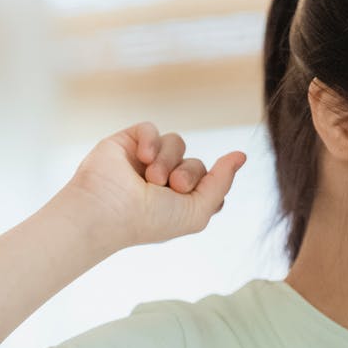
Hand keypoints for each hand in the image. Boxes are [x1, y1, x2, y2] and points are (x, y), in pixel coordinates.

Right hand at [55, 121, 245, 249]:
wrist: (107, 211)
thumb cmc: (150, 219)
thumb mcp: (198, 210)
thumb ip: (222, 182)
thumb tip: (241, 155)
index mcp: (179, 202)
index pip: (209, 183)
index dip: (205, 186)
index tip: (188, 195)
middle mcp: (163, 182)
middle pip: (196, 163)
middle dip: (188, 173)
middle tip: (171, 186)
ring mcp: (144, 162)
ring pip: (177, 143)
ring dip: (168, 159)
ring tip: (152, 177)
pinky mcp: (126, 143)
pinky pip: (151, 128)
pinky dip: (151, 140)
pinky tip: (142, 157)